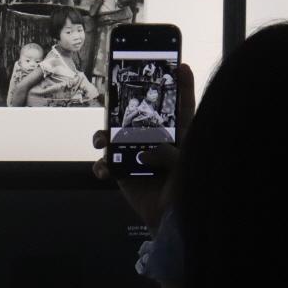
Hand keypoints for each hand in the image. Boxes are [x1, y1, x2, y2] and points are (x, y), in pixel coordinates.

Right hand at [93, 64, 195, 232]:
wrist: (169, 222)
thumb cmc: (185, 192)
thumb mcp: (184, 167)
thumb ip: (168, 153)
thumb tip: (146, 149)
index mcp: (178, 136)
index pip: (182, 106)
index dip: (183, 85)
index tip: (180, 64)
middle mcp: (156, 141)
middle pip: (138, 114)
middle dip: (124, 104)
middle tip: (114, 93)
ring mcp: (136, 155)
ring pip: (115, 136)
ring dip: (104, 135)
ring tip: (102, 140)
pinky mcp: (122, 173)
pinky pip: (105, 164)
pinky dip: (102, 166)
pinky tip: (105, 170)